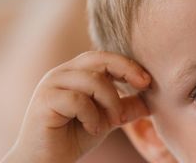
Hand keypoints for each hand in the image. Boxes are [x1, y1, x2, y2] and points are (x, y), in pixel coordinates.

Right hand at [2, 51, 150, 162]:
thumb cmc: (72, 139)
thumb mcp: (105, 119)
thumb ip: (124, 107)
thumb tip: (151, 101)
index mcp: (75, 72)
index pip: (105, 57)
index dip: (128, 64)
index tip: (148, 81)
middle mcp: (62, 72)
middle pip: (100, 59)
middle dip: (126, 71)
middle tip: (144, 86)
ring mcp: (51, 84)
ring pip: (93, 80)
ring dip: (111, 102)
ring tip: (113, 123)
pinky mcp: (45, 100)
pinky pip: (78, 100)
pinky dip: (92, 116)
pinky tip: (92, 129)